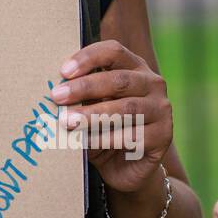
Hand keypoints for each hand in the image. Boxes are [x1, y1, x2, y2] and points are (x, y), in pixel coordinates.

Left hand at [53, 39, 170, 192]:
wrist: (124, 166)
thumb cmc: (102, 127)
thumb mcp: (90, 106)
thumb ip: (80, 94)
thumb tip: (54, 90)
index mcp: (134, 67)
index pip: (114, 51)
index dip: (88, 58)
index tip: (63, 71)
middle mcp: (152, 83)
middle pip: (119, 80)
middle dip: (84, 87)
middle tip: (57, 96)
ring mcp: (161, 109)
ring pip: (125, 109)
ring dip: (92, 115)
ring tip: (67, 121)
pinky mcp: (163, 136)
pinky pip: (132, 136)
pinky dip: (105, 138)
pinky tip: (85, 142)